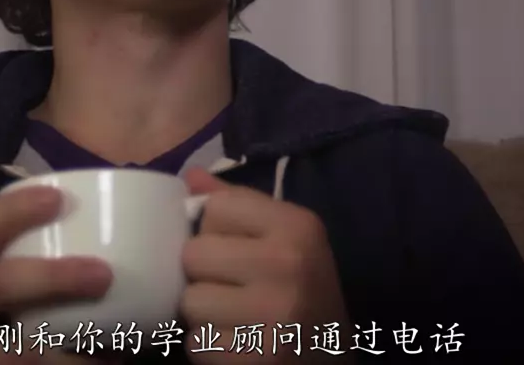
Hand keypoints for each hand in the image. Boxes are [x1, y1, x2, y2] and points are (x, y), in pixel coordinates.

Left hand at [180, 168, 349, 364]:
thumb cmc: (304, 292)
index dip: (216, 231)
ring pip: (190, 302)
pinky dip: (209, 349)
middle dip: (205, 275)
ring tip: (236, 319)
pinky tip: (239, 346)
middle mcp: (288, 264)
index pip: (216, 207)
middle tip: (234, 290)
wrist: (334, 358)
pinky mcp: (255, 358)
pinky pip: (195, 344)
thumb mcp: (286, 240)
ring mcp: (273, 315)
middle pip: (194, 254)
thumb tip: (191, 177)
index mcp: (297, 226)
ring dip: (204, 316)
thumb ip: (238, 206)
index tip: (239, 251)